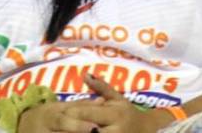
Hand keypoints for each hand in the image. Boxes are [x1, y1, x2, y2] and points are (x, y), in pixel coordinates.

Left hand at [15, 83, 155, 132]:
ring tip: (59, 132)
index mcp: (115, 114)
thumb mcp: (118, 99)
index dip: (71, 114)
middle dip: (71, 128)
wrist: (147, 131)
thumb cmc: (129, 113)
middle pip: (87, 129)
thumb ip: (101, 88)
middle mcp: (115, 130)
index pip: (88, 114)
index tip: (60, 113)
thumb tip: (85, 74)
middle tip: (54, 127)